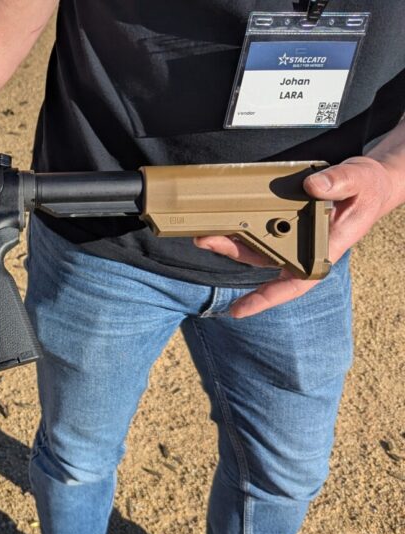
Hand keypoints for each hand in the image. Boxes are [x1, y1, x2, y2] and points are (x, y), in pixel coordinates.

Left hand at [196, 156, 401, 317]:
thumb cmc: (367, 188)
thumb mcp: (360, 181)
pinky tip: (219, 221)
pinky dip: (238, 226)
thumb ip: (339, 183)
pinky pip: (257, 227)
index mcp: (326, 249)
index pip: (294, 282)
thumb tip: (312, 187)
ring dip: (228, 240)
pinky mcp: (284, 221)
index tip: (239, 310)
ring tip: (204, 232)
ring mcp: (292, 235)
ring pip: (254, 244)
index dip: (266, 298)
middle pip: (262, 258)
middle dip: (232, 252)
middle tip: (206, 240)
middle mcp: (304, 247)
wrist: (370, 182)